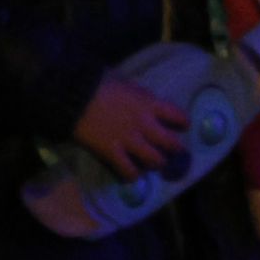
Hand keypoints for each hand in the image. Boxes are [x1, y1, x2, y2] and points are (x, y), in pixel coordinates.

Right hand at [73, 75, 187, 181]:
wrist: (76, 96)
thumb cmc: (101, 84)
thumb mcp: (128, 84)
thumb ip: (141, 96)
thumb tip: (147, 100)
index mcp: (150, 104)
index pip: (177, 115)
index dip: (183, 122)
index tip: (184, 126)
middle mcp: (144, 124)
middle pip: (169, 142)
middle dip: (175, 148)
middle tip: (175, 151)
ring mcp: (129, 140)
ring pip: (153, 159)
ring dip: (157, 163)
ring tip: (156, 163)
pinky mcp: (112, 152)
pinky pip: (128, 170)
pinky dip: (133, 175)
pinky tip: (133, 175)